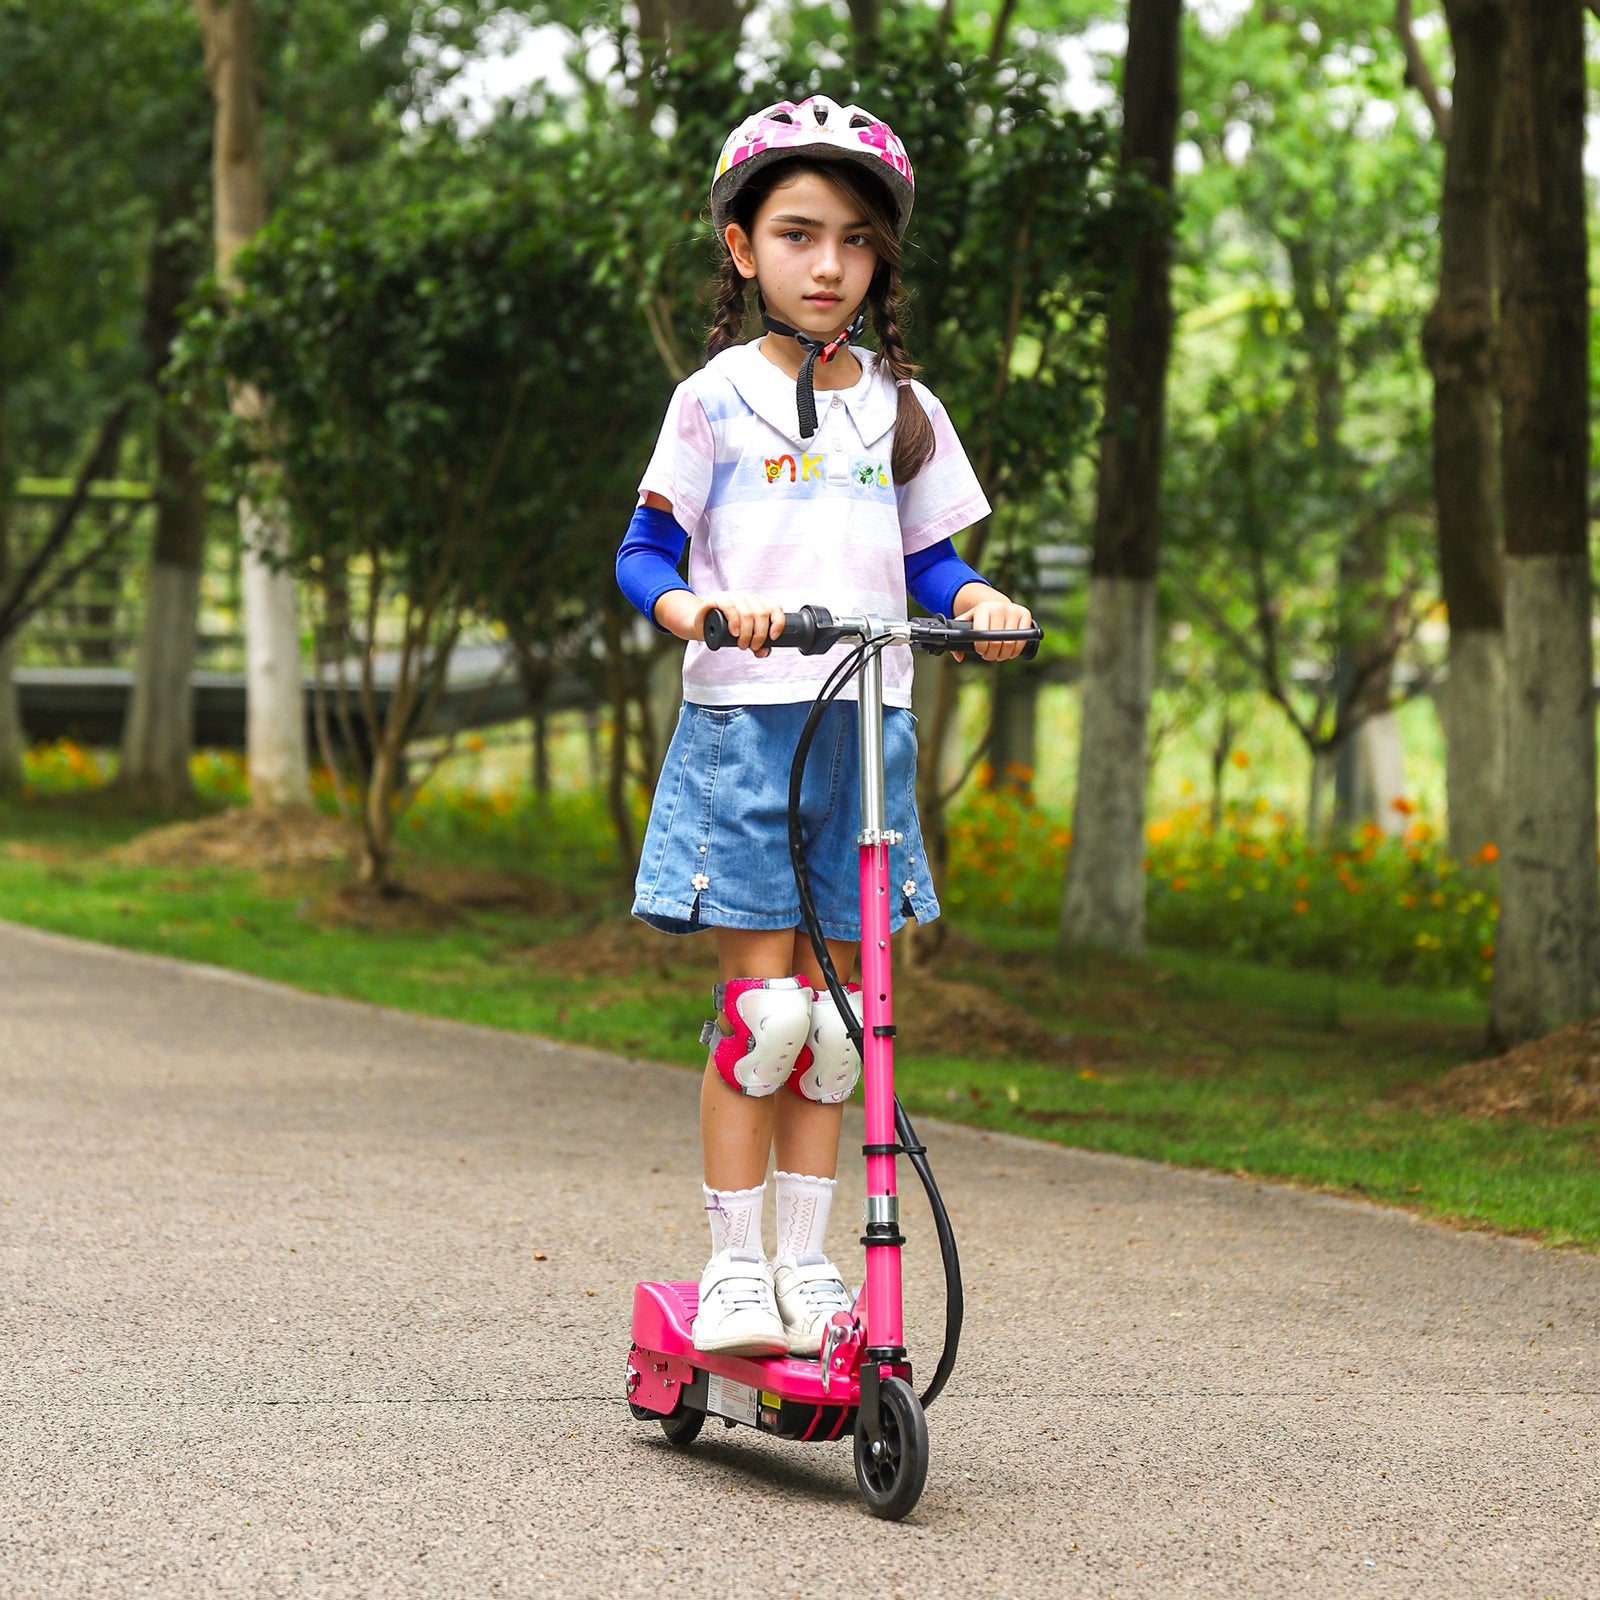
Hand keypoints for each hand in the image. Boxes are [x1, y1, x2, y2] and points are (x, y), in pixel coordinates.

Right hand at [656, 589, 785, 655]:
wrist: (701, 625)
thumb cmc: (724, 629)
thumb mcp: (743, 638)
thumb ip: (757, 645)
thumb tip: (765, 651)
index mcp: (756, 603)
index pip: (774, 608)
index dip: (777, 623)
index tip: (773, 638)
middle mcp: (746, 597)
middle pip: (761, 613)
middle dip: (759, 634)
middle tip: (751, 646)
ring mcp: (731, 596)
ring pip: (747, 612)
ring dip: (747, 632)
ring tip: (741, 644)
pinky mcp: (716, 599)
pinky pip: (729, 606)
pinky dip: (735, 621)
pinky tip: (734, 632)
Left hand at [953, 587, 1033, 661]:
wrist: (996, 604)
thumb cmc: (979, 618)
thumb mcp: (966, 623)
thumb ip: (958, 638)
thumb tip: (959, 657)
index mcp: (982, 608)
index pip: (982, 635)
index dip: (981, 649)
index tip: (981, 651)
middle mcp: (999, 607)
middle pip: (996, 642)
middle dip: (991, 654)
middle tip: (989, 656)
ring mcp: (1013, 610)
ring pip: (1010, 643)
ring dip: (1004, 654)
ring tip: (999, 654)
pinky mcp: (1025, 614)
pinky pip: (1023, 639)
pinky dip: (1016, 650)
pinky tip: (1010, 652)